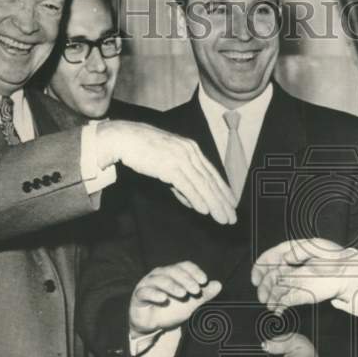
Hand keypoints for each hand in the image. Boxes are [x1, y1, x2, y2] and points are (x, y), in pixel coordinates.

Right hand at [98, 121, 236, 223]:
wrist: (124, 137)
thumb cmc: (144, 150)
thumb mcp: (167, 164)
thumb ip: (181, 182)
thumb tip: (194, 202)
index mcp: (192, 150)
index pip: (213, 174)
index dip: (224, 190)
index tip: (232, 204)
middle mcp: (190, 152)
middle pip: (211, 181)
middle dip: (223, 202)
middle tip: (232, 218)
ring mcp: (180, 158)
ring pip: (202, 185)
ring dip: (214, 204)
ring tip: (222, 218)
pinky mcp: (169, 165)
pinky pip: (186, 185)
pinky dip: (197, 198)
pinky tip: (204, 210)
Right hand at [129, 261, 221, 335]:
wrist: (155, 326)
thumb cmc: (172, 310)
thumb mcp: (191, 303)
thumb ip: (204, 294)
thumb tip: (219, 284)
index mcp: (173, 273)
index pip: (184, 266)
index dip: (195, 272)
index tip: (204, 281)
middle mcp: (160, 274)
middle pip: (173, 271)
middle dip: (186, 280)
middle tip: (196, 290)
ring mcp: (148, 284)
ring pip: (160, 280)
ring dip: (173, 286)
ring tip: (183, 294)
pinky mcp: (139, 296)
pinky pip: (145, 292)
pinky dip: (154, 294)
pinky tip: (164, 299)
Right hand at [251, 238, 357, 312]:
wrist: (350, 274)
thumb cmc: (336, 257)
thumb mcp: (319, 247)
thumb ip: (300, 250)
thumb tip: (286, 258)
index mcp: (294, 251)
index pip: (272, 257)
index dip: (261, 266)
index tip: (256, 277)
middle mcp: (292, 265)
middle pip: (271, 275)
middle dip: (264, 285)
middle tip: (261, 295)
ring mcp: (296, 279)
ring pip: (276, 288)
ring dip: (269, 296)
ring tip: (268, 305)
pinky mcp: (302, 291)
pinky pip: (286, 298)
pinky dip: (280, 305)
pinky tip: (277, 310)